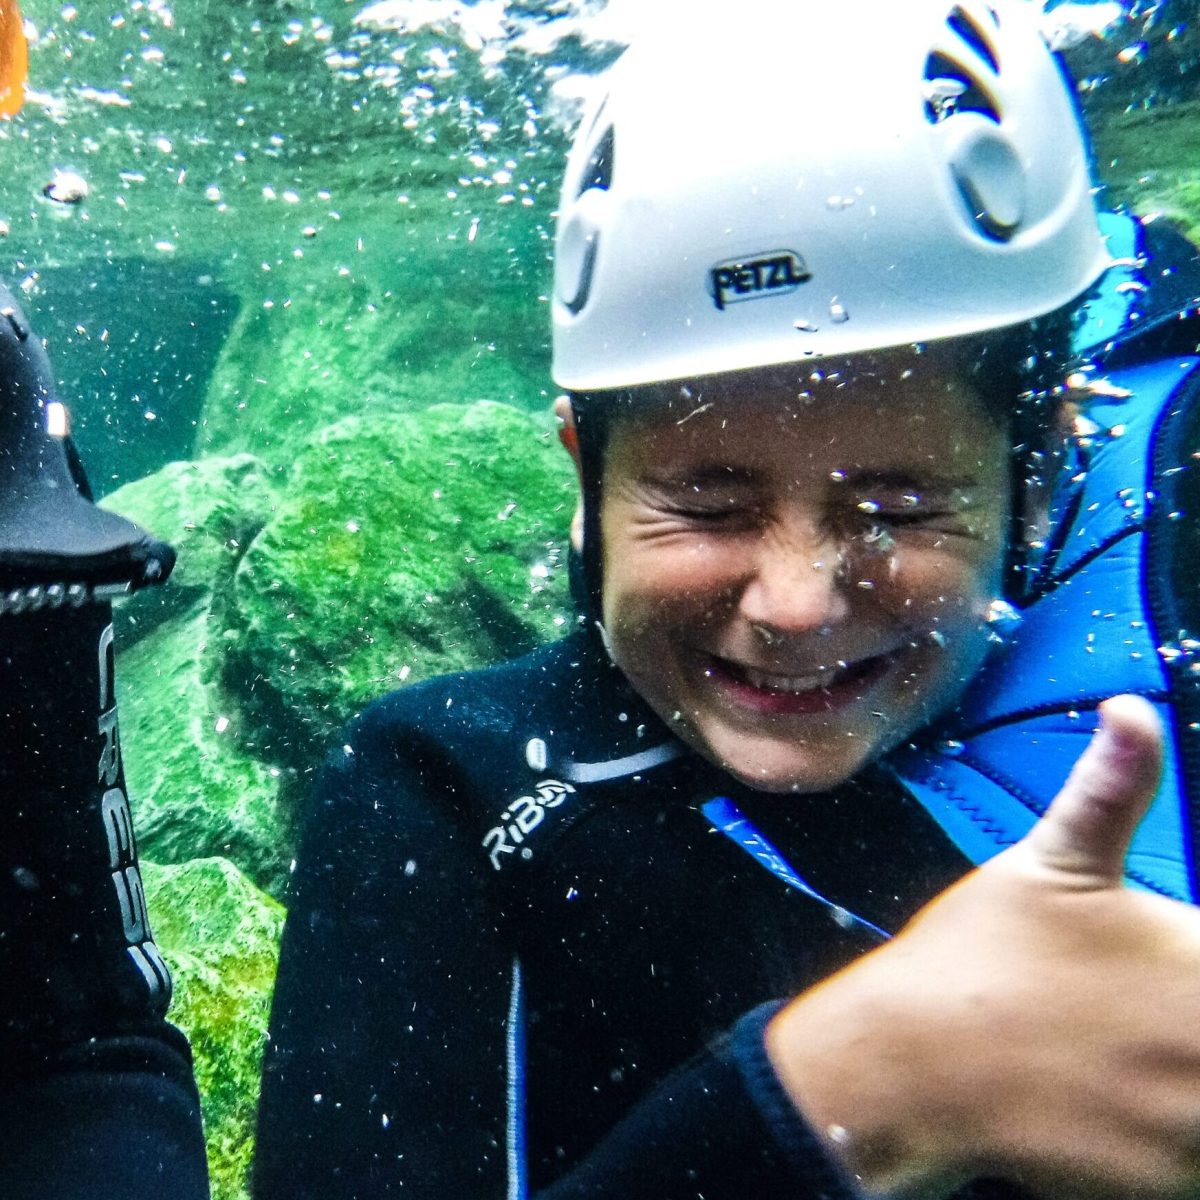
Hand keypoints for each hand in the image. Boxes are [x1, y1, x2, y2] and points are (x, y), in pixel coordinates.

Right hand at [766, 695, 1199, 1198]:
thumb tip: (1134, 706)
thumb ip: (1113, 786)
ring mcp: (1195, 1127)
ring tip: (1132, 1049)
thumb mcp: (1052, 859)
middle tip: (1148, 1004)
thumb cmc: (983, 954)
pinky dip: (1168, 1136)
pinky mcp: (1165, 1184)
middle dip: (1193, 1013)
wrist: (915, 1063)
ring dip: (1187, 1075)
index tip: (1181, 963)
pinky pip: (1191, 1159)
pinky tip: (1118, 1104)